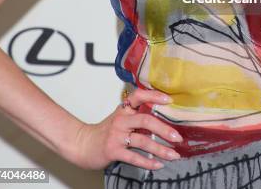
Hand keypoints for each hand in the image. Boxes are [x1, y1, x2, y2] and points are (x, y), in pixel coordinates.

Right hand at [67, 88, 182, 170]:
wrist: (82, 144)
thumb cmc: (105, 131)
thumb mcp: (120, 118)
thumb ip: (136, 115)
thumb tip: (162, 117)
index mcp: (124, 109)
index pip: (139, 96)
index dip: (154, 95)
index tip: (170, 100)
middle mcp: (121, 120)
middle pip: (145, 120)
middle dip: (164, 129)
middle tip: (178, 137)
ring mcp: (116, 136)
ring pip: (142, 141)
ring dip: (160, 149)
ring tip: (174, 155)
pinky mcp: (113, 151)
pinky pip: (134, 157)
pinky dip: (148, 162)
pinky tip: (158, 165)